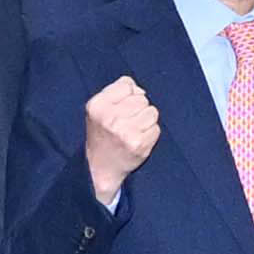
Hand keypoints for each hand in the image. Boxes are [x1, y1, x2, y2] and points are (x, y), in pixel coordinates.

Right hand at [82, 75, 163, 202]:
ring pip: (152, 112)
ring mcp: (124, 132)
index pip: (127, 85)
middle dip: (138, 109)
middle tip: (126, 123)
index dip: (128, 96)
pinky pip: (156, 128)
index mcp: (97, 106)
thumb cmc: (102, 133)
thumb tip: (140, 90)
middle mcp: (109, 118)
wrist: (100, 167)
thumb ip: (118, 90)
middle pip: (142, 99)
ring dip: (146, 121)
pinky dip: (150, 134)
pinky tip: (138, 140)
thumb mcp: (99, 108)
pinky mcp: (138, 144)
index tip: (120, 108)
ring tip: (133, 131)